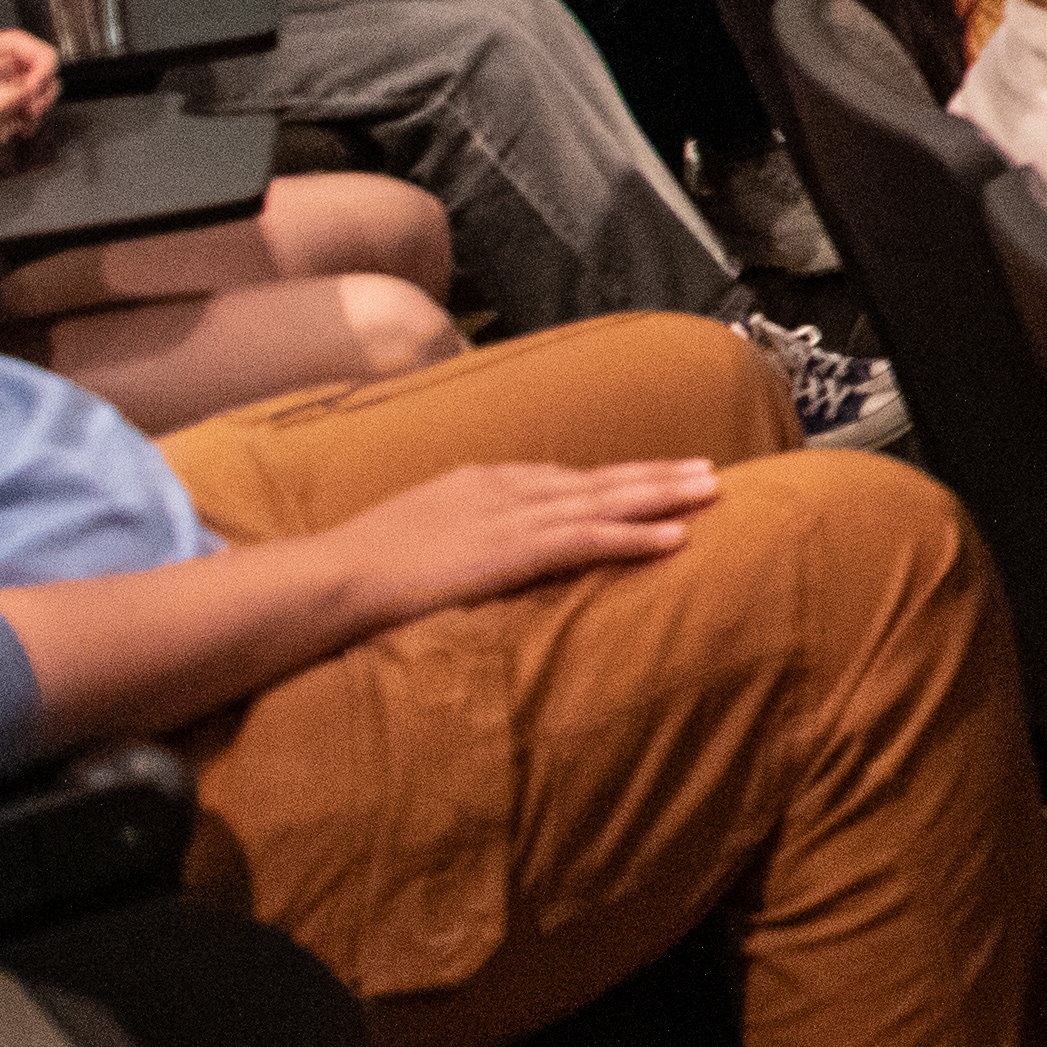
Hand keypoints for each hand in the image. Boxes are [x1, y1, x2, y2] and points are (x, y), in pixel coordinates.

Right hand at [319, 456, 715, 627]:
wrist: (334, 577)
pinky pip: (590, 539)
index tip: (651, 474)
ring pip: (606, 501)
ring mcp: (514, 517)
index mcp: (482, 482)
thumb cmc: (361, 566)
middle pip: (597, 479)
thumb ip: (457, 530)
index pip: (562, 477)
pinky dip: (635, 536)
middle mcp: (507, 489)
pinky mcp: (516, 550)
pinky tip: (676, 538)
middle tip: (708, 469)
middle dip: (654, 475)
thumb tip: (477, 545)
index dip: (612, 477)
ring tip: (712, 491)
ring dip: (663, 496)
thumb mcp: (418, 531)